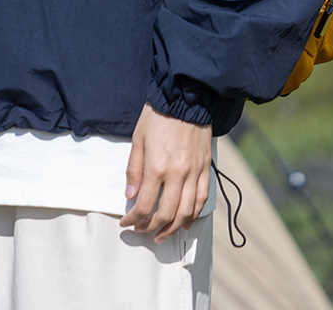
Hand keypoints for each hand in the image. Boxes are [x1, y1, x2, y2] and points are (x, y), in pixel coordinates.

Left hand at [119, 102, 211, 241]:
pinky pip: (202, 199)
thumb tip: (130, 195)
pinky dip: (193, 215)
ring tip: (161, 235)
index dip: (133, 219)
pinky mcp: (205, 169)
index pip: (144, 205)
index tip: (126, 223)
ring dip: (172, 228)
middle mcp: (177, 174)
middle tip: (141, 231)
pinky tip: (184, 221)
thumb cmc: (158, 115)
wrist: (186, 98)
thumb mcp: (138, 138)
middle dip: (151, 228)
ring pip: (185, 212)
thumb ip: (134, 169)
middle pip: (165, 214)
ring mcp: (194, 173)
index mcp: (157, 167)